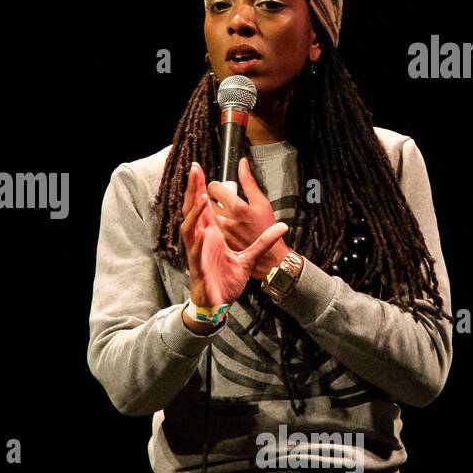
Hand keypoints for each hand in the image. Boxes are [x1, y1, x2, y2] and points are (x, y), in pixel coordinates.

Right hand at [180, 161, 288, 306]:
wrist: (220, 303)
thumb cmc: (228, 279)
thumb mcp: (252, 256)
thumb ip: (266, 239)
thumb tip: (283, 226)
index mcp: (211, 233)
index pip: (203, 205)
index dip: (200, 187)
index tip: (200, 169)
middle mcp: (201, 239)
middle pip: (192, 210)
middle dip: (193, 190)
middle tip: (195, 169)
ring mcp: (197, 252)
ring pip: (189, 228)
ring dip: (194, 213)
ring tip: (202, 197)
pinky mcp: (198, 267)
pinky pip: (196, 253)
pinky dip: (199, 243)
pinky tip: (203, 232)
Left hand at [205, 157, 293, 282]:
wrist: (268, 259)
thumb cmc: (265, 228)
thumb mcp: (262, 203)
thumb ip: (249, 182)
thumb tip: (242, 163)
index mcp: (237, 208)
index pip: (213, 187)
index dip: (214, 184)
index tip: (218, 187)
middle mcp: (224, 219)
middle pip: (203, 198)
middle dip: (205, 194)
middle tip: (212, 194)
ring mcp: (218, 231)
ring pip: (202, 212)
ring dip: (203, 206)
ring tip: (210, 206)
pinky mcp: (215, 241)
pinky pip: (203, 226)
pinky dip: (204, 220)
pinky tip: (208, 219)